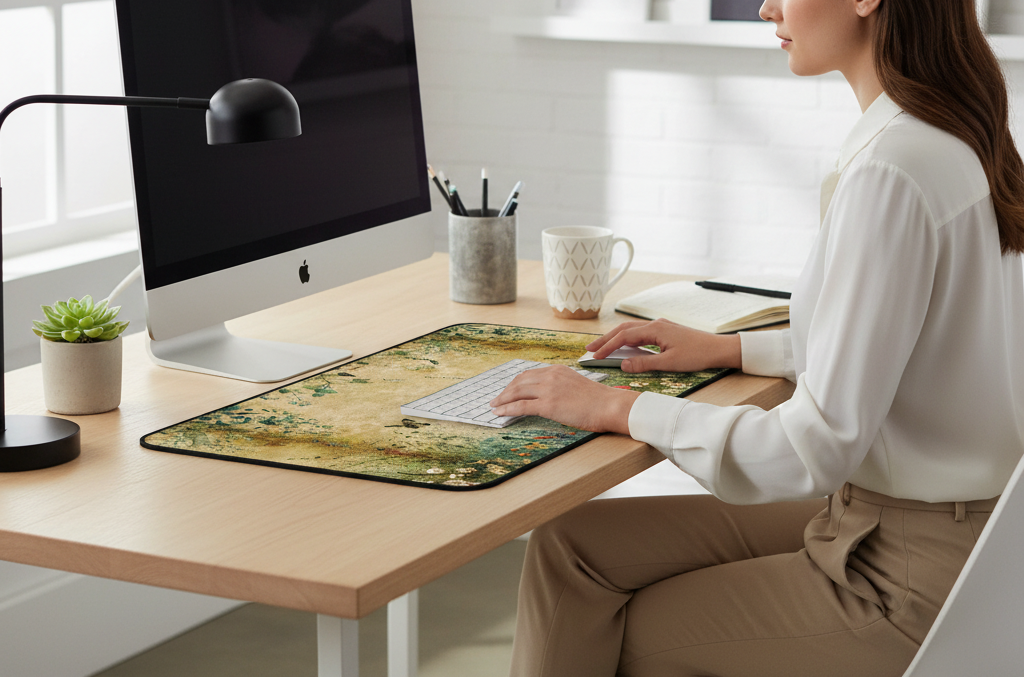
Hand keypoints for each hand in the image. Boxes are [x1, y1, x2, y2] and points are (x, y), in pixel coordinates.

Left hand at [489, 365, 640, 433]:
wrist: (610, 405)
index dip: (516, 383)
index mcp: (558, 370)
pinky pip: (521, 406)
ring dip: (502, 399)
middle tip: (496, 399)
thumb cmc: (599, 401)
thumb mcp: (577, 386)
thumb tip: (552, 399)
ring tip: (494, 406)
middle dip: (506, 391)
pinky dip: (507, 409)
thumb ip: (562, 387)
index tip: (509, 390)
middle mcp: (551, 376)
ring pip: (517, 392)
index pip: (530, 374)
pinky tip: (500, 413)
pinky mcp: (548, 404)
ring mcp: (548, 389)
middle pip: (519, 381)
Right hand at [587, 318, 741, 372]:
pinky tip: (624, 345)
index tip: (594, 356)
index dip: (607, 347)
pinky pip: (640, 332)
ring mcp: (660, 326)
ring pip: (631, 329)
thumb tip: (623, 365)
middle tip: (589, 349)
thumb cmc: (697, 355)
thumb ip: (644, 363)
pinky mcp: (665, 330)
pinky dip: (627, 338)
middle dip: (605, 339)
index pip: (624, 337)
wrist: (718, 348)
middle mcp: (655, 324)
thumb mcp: (669, 363)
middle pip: (623, 329)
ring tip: (601, 346)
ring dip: (615, 337)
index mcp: (654, 329)